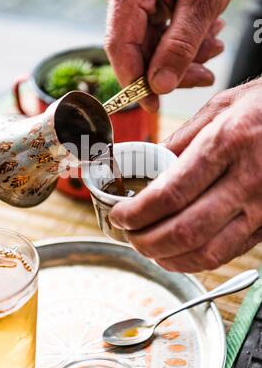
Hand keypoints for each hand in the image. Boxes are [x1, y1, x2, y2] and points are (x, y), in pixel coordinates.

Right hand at [100, 0, 245, 110]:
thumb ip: (180, 45)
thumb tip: (159, 87)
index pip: (120, 43)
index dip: (134, 79)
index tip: (153, 105)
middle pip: (136, 50)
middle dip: (170, 69)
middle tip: (204, 76)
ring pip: (148, 49)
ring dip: (182, 58)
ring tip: (213, 50)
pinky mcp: (140, 5)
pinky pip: (155, 39)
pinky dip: (181, 47)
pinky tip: (205, 42)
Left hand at [109, 79, 261, 271]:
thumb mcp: (223, 106)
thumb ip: (183, 138)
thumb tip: (149, 162)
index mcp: (228, 143)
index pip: (170, 193)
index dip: (137, 212)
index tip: (119, 214)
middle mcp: (248, 180)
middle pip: (184, 231)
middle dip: (145, 241)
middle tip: (127, 235)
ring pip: (207, 252)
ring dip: (168, 258)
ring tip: (147, 248)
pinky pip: (228, 253)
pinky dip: (196, 260)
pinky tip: (178, 253)